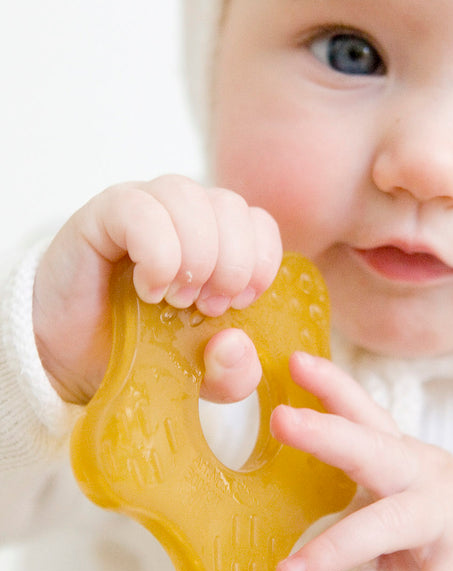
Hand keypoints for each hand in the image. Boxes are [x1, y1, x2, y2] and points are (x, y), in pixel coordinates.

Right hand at [33, 175, 279, 403]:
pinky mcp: (104, 213)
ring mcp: (146, 206)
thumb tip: (235, 346)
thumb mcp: (202, 373)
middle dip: (232, 263)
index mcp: (220, 236)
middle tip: (209, 307)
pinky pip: (140, 209)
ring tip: (178, 300)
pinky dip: (156, 253)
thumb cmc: (146, 350)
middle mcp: (186, 213)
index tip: (243, 302)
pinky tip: (149, 289)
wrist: (73, 359)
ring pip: (188, 197)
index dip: (261, 260)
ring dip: (196, 254)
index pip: (259, 221)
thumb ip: (233, 370)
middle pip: (231, 205)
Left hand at [271, 353, 452, 570]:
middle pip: (371, 448)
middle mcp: (417, 474)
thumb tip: (299, 554)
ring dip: (338, 546)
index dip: (329, 384)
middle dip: (327, 433)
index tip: (293, 358)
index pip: (361, 410)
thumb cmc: (432, 504)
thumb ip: (345, 512)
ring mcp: (440, 517)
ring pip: (388, 524)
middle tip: (282, 419)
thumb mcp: (393, 491)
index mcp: (396, 453)